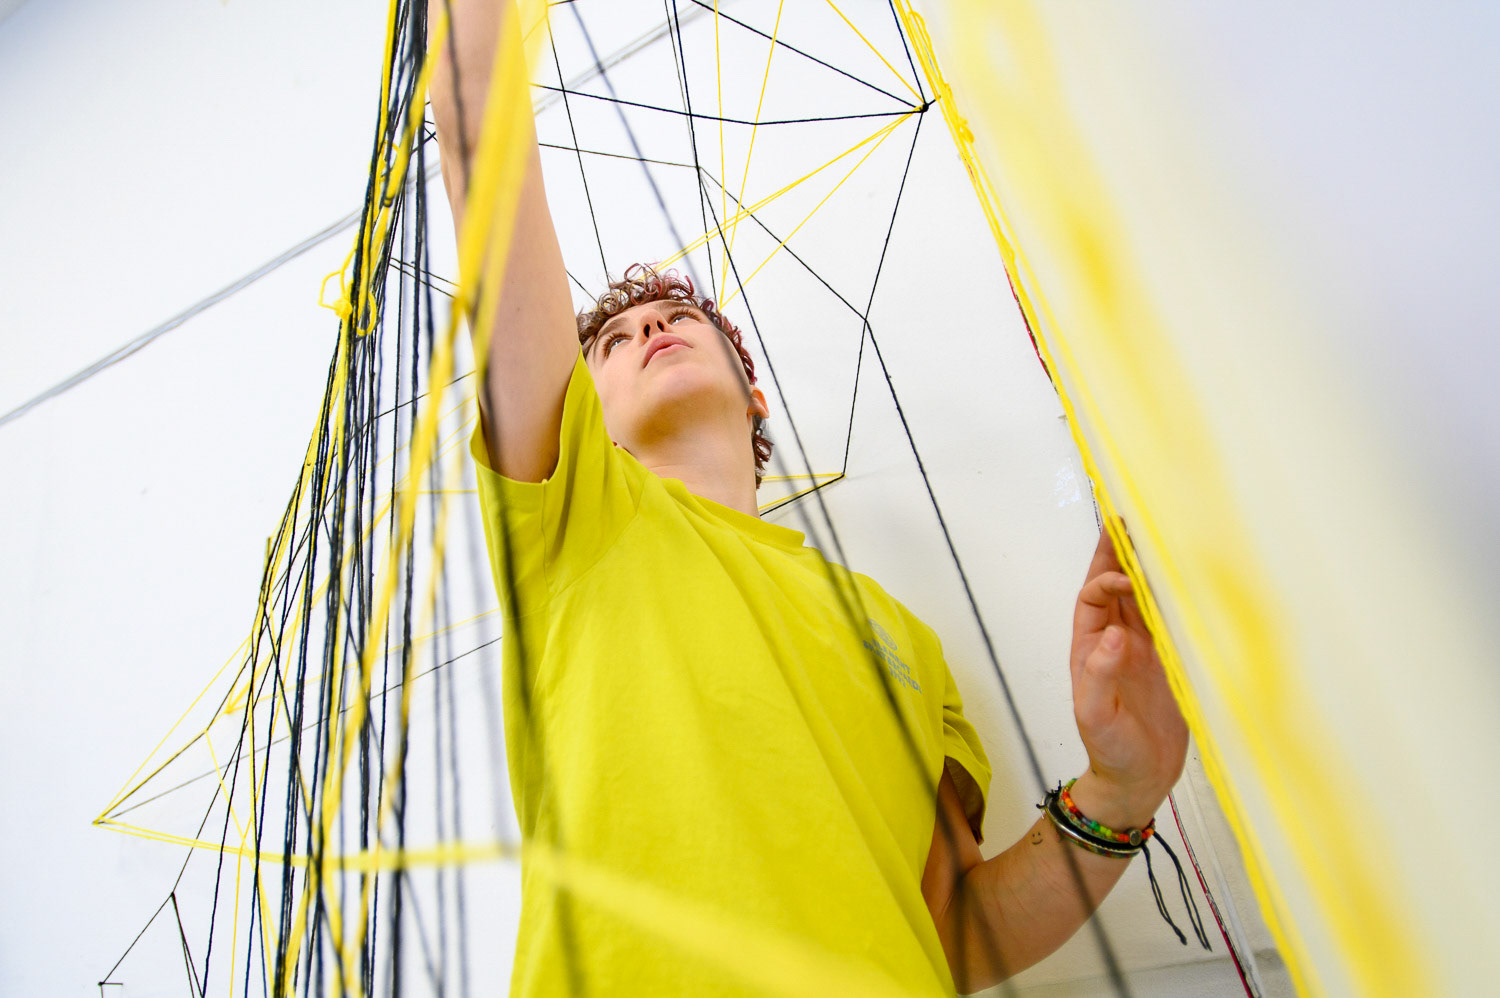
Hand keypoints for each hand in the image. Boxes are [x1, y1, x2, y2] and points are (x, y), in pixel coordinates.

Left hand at [1067, 526, 1187, 824]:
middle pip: (1114, 585)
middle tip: (1125, 515)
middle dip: (1117, 551)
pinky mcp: (1168, 660)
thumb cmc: (1110, 750)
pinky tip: (1186, 576)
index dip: (1108, 582)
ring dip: (1146, 567)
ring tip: (1156, 532)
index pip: (1094, 599)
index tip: (1129, 580)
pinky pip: (1170, 619)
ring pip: (1142, 596)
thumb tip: (1113, 634)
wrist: (1138, 779)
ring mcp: (1142, 649)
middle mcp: (1114, 640)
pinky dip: (1175, 597)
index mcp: (1089, 647)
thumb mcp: (1096, 716)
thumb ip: (1099, 676)